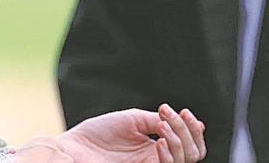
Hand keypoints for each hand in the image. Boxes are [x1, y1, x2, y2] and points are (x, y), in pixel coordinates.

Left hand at [59, 104, 205, 162]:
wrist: (74, 147)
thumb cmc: (98, 133)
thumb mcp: (133, 119)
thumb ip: (159, 121)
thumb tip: (192, 120)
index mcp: (156, 146)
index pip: (188, 143)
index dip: (193, 129)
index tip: (184, 111)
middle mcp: (156, 159)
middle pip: (193, 154)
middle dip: (190, 132)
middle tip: (177, 115)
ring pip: (184, 161)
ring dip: (180, 139)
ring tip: (164, 125)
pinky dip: (169, 153)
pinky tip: (159, 140)